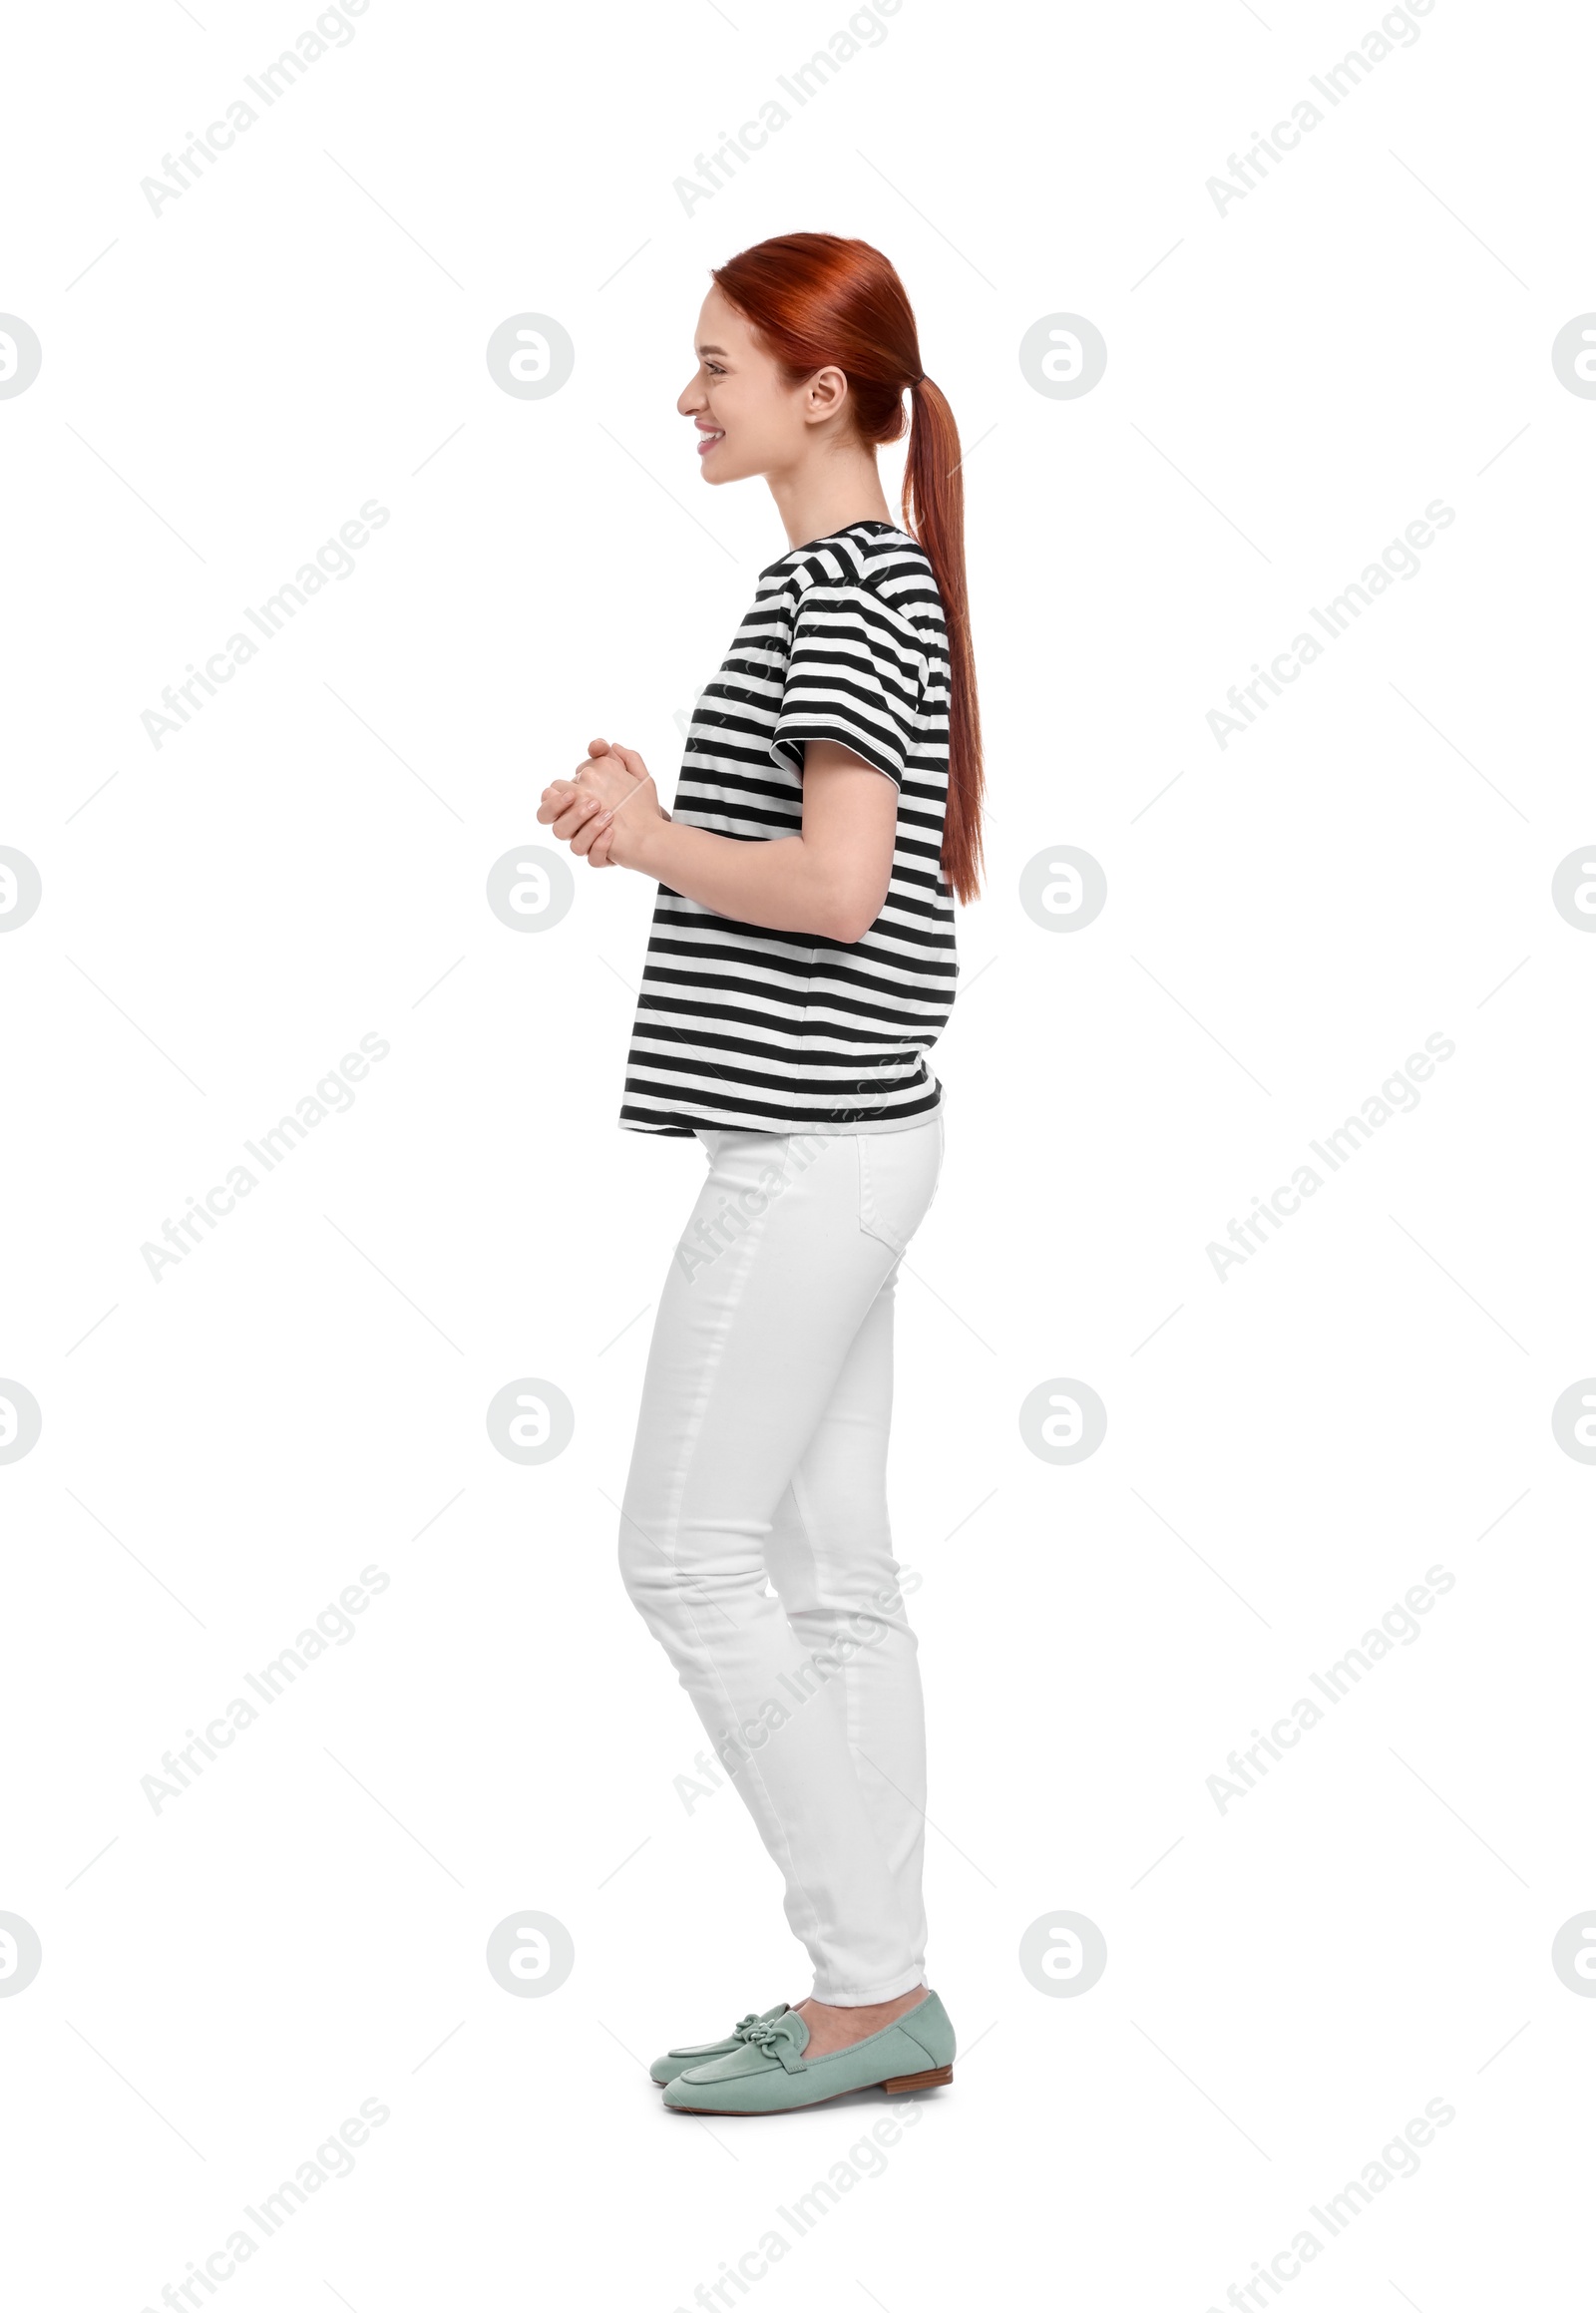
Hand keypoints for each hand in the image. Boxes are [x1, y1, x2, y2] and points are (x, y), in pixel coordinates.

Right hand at [537, 737, 661, 870]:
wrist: (658, 827)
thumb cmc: (639, 801)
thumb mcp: (629, 772)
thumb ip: (610, 755)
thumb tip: (595, 744)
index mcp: (575, 802)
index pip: (549, 797)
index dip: (554, 796)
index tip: (573, 790)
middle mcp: (576, 823)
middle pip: (547, 819)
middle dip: (563, 809)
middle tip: (592, 801)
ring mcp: (588, 841)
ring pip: (569, 842)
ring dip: (585, 826)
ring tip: (608, 815)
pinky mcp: (602, 856)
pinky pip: (592, 858)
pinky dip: (600, 846)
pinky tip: (612, 834)